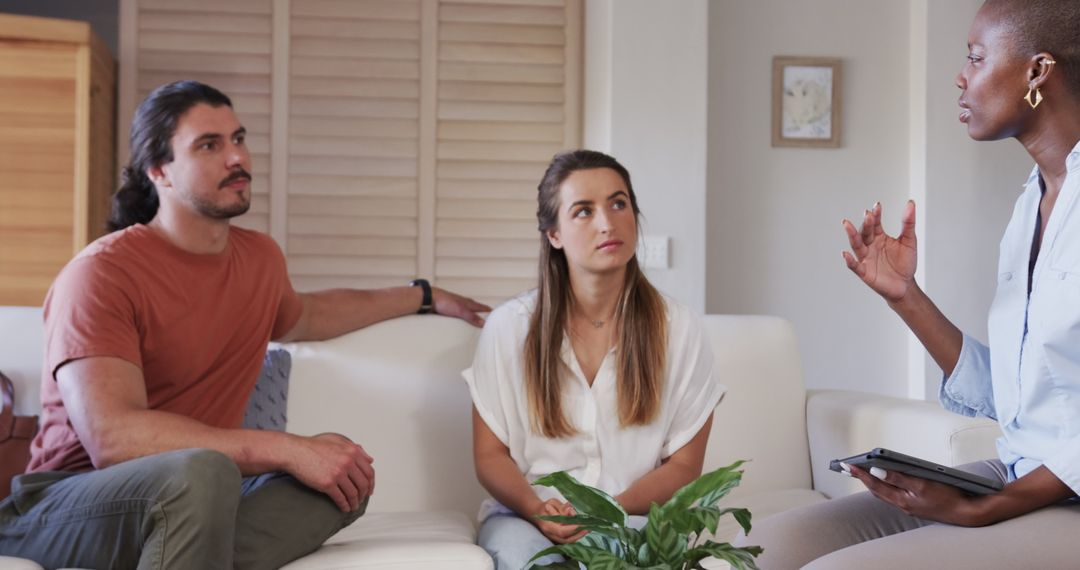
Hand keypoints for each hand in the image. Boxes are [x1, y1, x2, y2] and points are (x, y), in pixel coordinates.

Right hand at [287, 432, 374, 511]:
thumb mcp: (338, 441)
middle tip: (361, 500)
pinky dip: (344, 505)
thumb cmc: (313, 446)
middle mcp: (348, 462)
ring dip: (354, 502)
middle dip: (363, 494)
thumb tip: (370, 459)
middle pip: (363, 484)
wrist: (295, 451)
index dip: (371, 483)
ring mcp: (338, 473)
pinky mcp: (328, 483)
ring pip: (353, 493)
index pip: (369, 471)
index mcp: (352, 452)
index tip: (369, 490)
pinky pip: (340, 498)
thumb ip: (355, 449)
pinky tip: (344, 508)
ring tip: (353, 506)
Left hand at [432, 287, 491, 326]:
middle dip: (480, 313)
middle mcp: (462, 303)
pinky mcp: (447, 310)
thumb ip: (472, 317)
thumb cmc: (444, 301)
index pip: (481, 307)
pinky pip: (457, 315)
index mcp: (467, 302)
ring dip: (470, 315)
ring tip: (474, 321)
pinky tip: (459, 322)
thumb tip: (484, 323)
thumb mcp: (460, 310)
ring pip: (465, 311)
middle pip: (474, 308)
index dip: (488, 310)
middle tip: (486, 317)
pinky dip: (460, 318)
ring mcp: (454, 306)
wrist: (428, 299)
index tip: (495, 313)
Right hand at [534, 499, 587, 543]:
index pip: (561, 531)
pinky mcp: (559, 539)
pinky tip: (583, 529)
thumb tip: (570, 511)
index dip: (572, 528)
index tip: (582, 523)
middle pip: (567, 539)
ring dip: (579, 535)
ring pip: (569, 541)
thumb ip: (561, 507)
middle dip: (579, 534)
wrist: (537, 513)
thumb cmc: (546, 507)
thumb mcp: (552, 503)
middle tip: (589, 527)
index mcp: (547, 525)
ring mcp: (554, 538)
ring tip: (588, 527)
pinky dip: (577, 535)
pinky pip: (569, 540)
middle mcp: (551, 534)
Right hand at [842, 201, 917, 303]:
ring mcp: (866, 258)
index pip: (875, 223)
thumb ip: (908, 223)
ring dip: (851, 235)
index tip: (877, 206)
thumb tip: (910, 203)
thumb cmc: (905, 263)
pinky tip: (845, 255)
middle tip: (868, 215)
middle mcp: (870, 246)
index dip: (875, 215)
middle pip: (865, 233)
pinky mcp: (865, 272)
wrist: (906, 285)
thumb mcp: (909, 241)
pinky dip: (849, 261)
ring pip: (856, 245)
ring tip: (847, 225)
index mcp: (879, 237)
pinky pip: (855, 266)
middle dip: (865, 224)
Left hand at [848, 464, 984, 525]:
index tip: (847, 465)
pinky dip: (887, 486)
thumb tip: (876, 471)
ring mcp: (909, 506)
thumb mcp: (922, 483)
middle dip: (862, 478)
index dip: (860, 474)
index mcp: (902, 499)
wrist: (967, 512)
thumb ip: (898, 477)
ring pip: (885, 493)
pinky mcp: (916, 505)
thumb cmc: (948, 497)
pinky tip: (886, 480)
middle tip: (849, 467)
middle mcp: (903, 504)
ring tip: (862, 472)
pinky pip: (895, 494)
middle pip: (877, 490)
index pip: (875, 484)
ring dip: (873, 482)